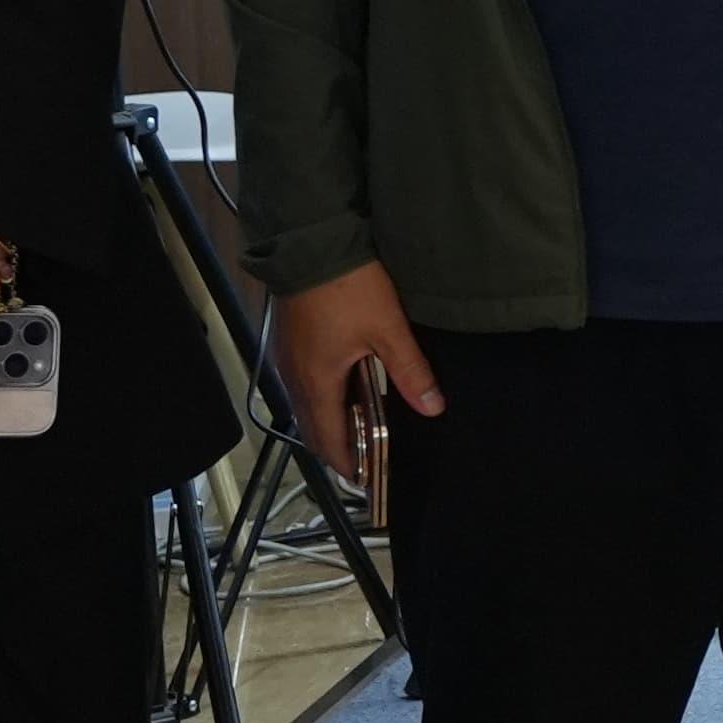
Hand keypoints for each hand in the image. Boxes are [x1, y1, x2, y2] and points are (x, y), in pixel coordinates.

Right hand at [280, 263, 427, 485]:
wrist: (312, 243)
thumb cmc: (349, 287)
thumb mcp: (388, 329)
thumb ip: (410, 372)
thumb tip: (433, 408)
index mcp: (317, 382)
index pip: (329, 439)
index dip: (348, 463)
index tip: (368, 479)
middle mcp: (296, 377)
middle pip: (314, 429)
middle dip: (339, 449)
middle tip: (369, 460)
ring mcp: (289, 359)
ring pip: (307, 407)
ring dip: (331, 424)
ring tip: (362, 430)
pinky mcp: (290, 342)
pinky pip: (305, 386)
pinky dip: (324, 400)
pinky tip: (347, 391)